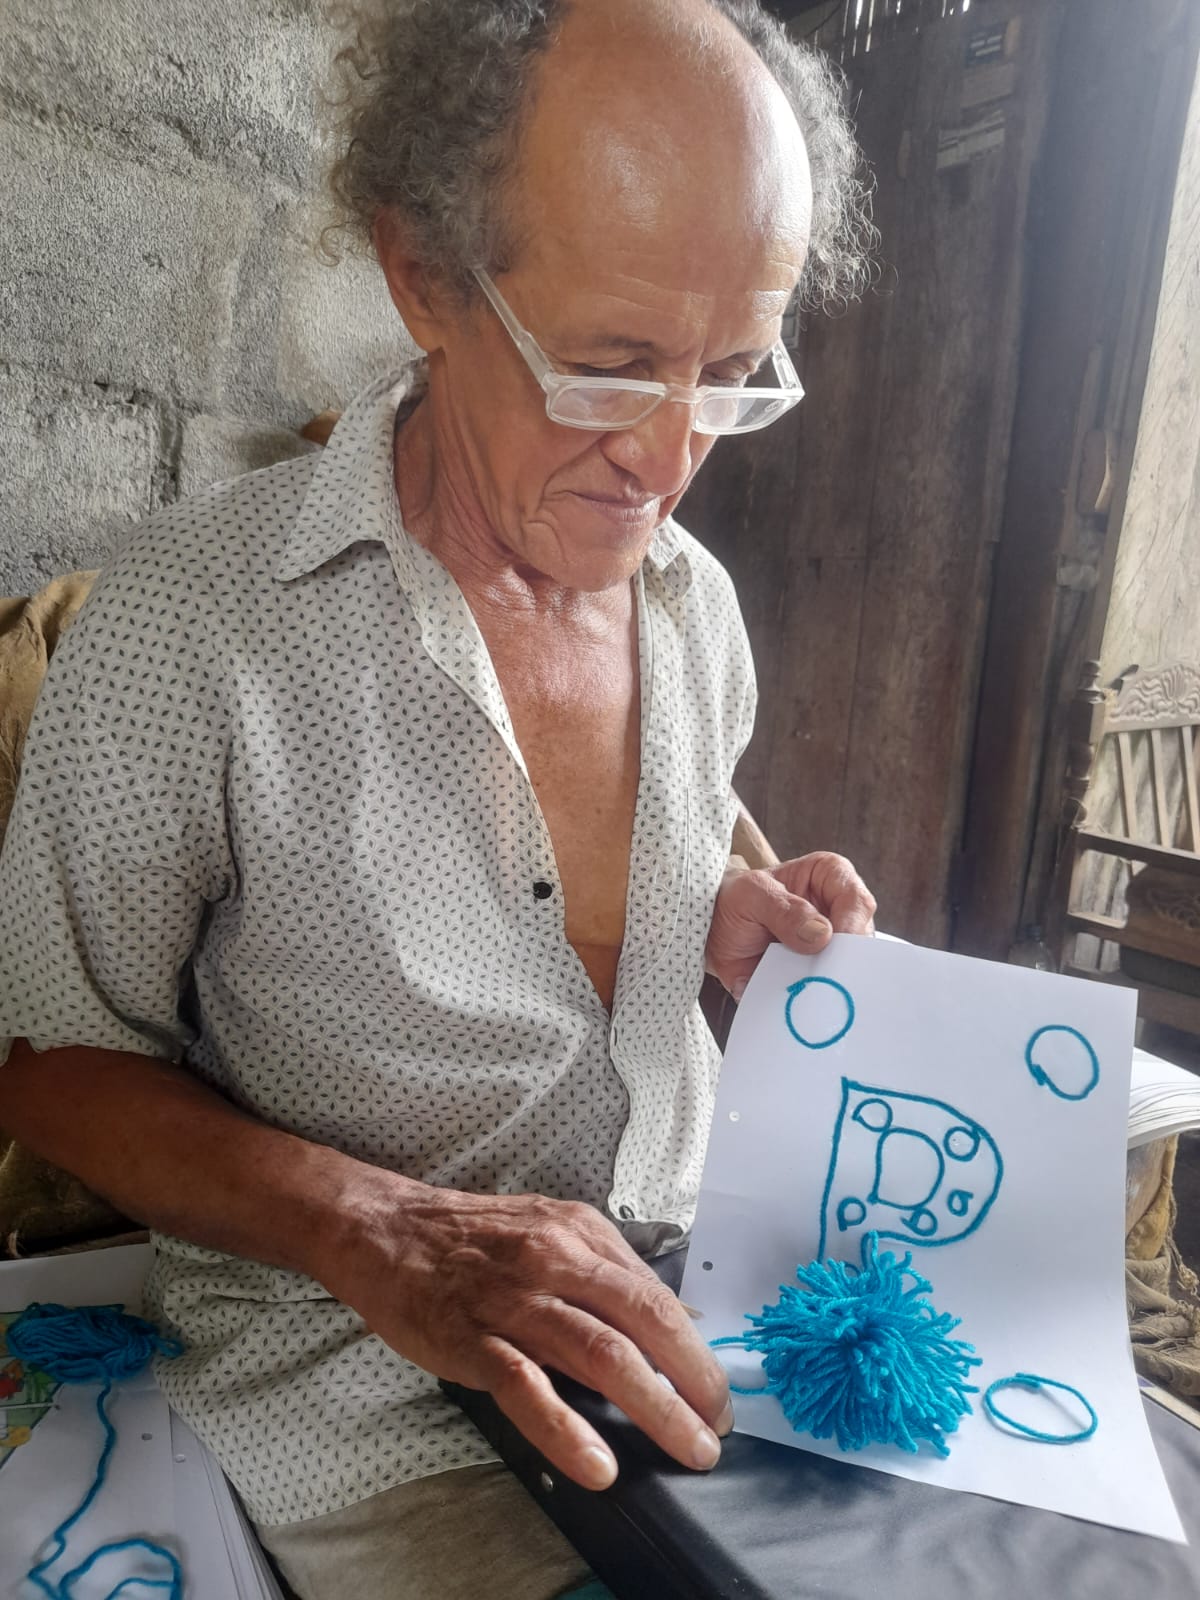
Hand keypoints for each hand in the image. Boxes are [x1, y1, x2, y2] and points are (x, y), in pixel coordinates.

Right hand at [321, 1177, 731, 1491]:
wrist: (386, 1230)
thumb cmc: (474, 1239)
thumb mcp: (553, 1231)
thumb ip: (611, 1273)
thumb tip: (680, 1318)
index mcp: (581, 1234)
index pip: (656, 1296)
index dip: (696, 1351)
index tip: (716, 1394)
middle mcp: (557, 1260)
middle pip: (644, 1323)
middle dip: (692, 1381)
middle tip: (715, 1430)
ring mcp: (515, 1300)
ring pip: (602, 1355)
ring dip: (654, 1407)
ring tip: (684, 1448)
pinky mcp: (473, 1339)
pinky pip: (527, 1388)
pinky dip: (566, 1429)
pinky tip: (596, 1464)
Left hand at [706, 851, 876, 999]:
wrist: (712, 931)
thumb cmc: (735, 900)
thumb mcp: (750, 895)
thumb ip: (783, 909)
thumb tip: (821, 935)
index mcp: (829, 877)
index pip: (856, 899)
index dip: (850, 924)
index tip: (832, 946)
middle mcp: (839, 912)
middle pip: (861, 940)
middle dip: (844, 961)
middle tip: (825, 977)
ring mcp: (833, 948)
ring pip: (851, 971)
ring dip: (831, 984)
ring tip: (810, 994)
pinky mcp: (821, 976)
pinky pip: (831, 991)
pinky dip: (818, 1001)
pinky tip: (804, 1006)